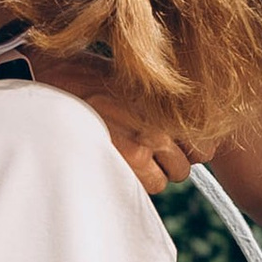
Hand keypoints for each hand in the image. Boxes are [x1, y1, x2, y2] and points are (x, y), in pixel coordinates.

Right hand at [24, 60, 201, 197]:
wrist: (56, 78)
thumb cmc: (92, 75)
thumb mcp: (138, 80)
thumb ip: (165, 105)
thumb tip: (186, 132)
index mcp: (172, 102)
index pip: (205, 147)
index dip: (189, 150)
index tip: (174, 146)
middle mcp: (165, 122)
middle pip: (187, 166)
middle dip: (170, 161)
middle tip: (145, 148)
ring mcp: (148, 141)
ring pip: (168, 178)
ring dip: (153, 171)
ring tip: (129, 153)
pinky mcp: (128, 158)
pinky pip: (149, 185)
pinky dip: (137, 180)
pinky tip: (119, 161)